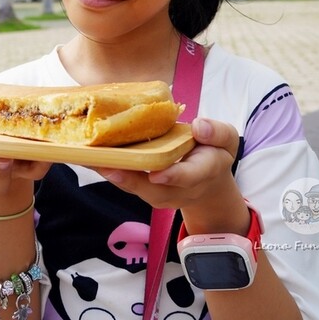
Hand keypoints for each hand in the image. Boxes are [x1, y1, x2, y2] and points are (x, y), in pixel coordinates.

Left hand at [97, 118, 241, 214]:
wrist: (209, 182)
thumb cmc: (214, 152)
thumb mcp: (226, 139)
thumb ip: (217, 132)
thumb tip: (199, 126)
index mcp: (204, 171)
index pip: (190, 176)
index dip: (173, 176)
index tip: (157, 173)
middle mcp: (182, 188)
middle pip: (156, 190)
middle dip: (132, 180)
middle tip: (109, 167)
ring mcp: (164, 193)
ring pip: (139, 191)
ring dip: (116, 177)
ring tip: (93, 161)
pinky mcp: (148, 190)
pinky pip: (130, 184)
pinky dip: (112, 173)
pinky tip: (92, 158)